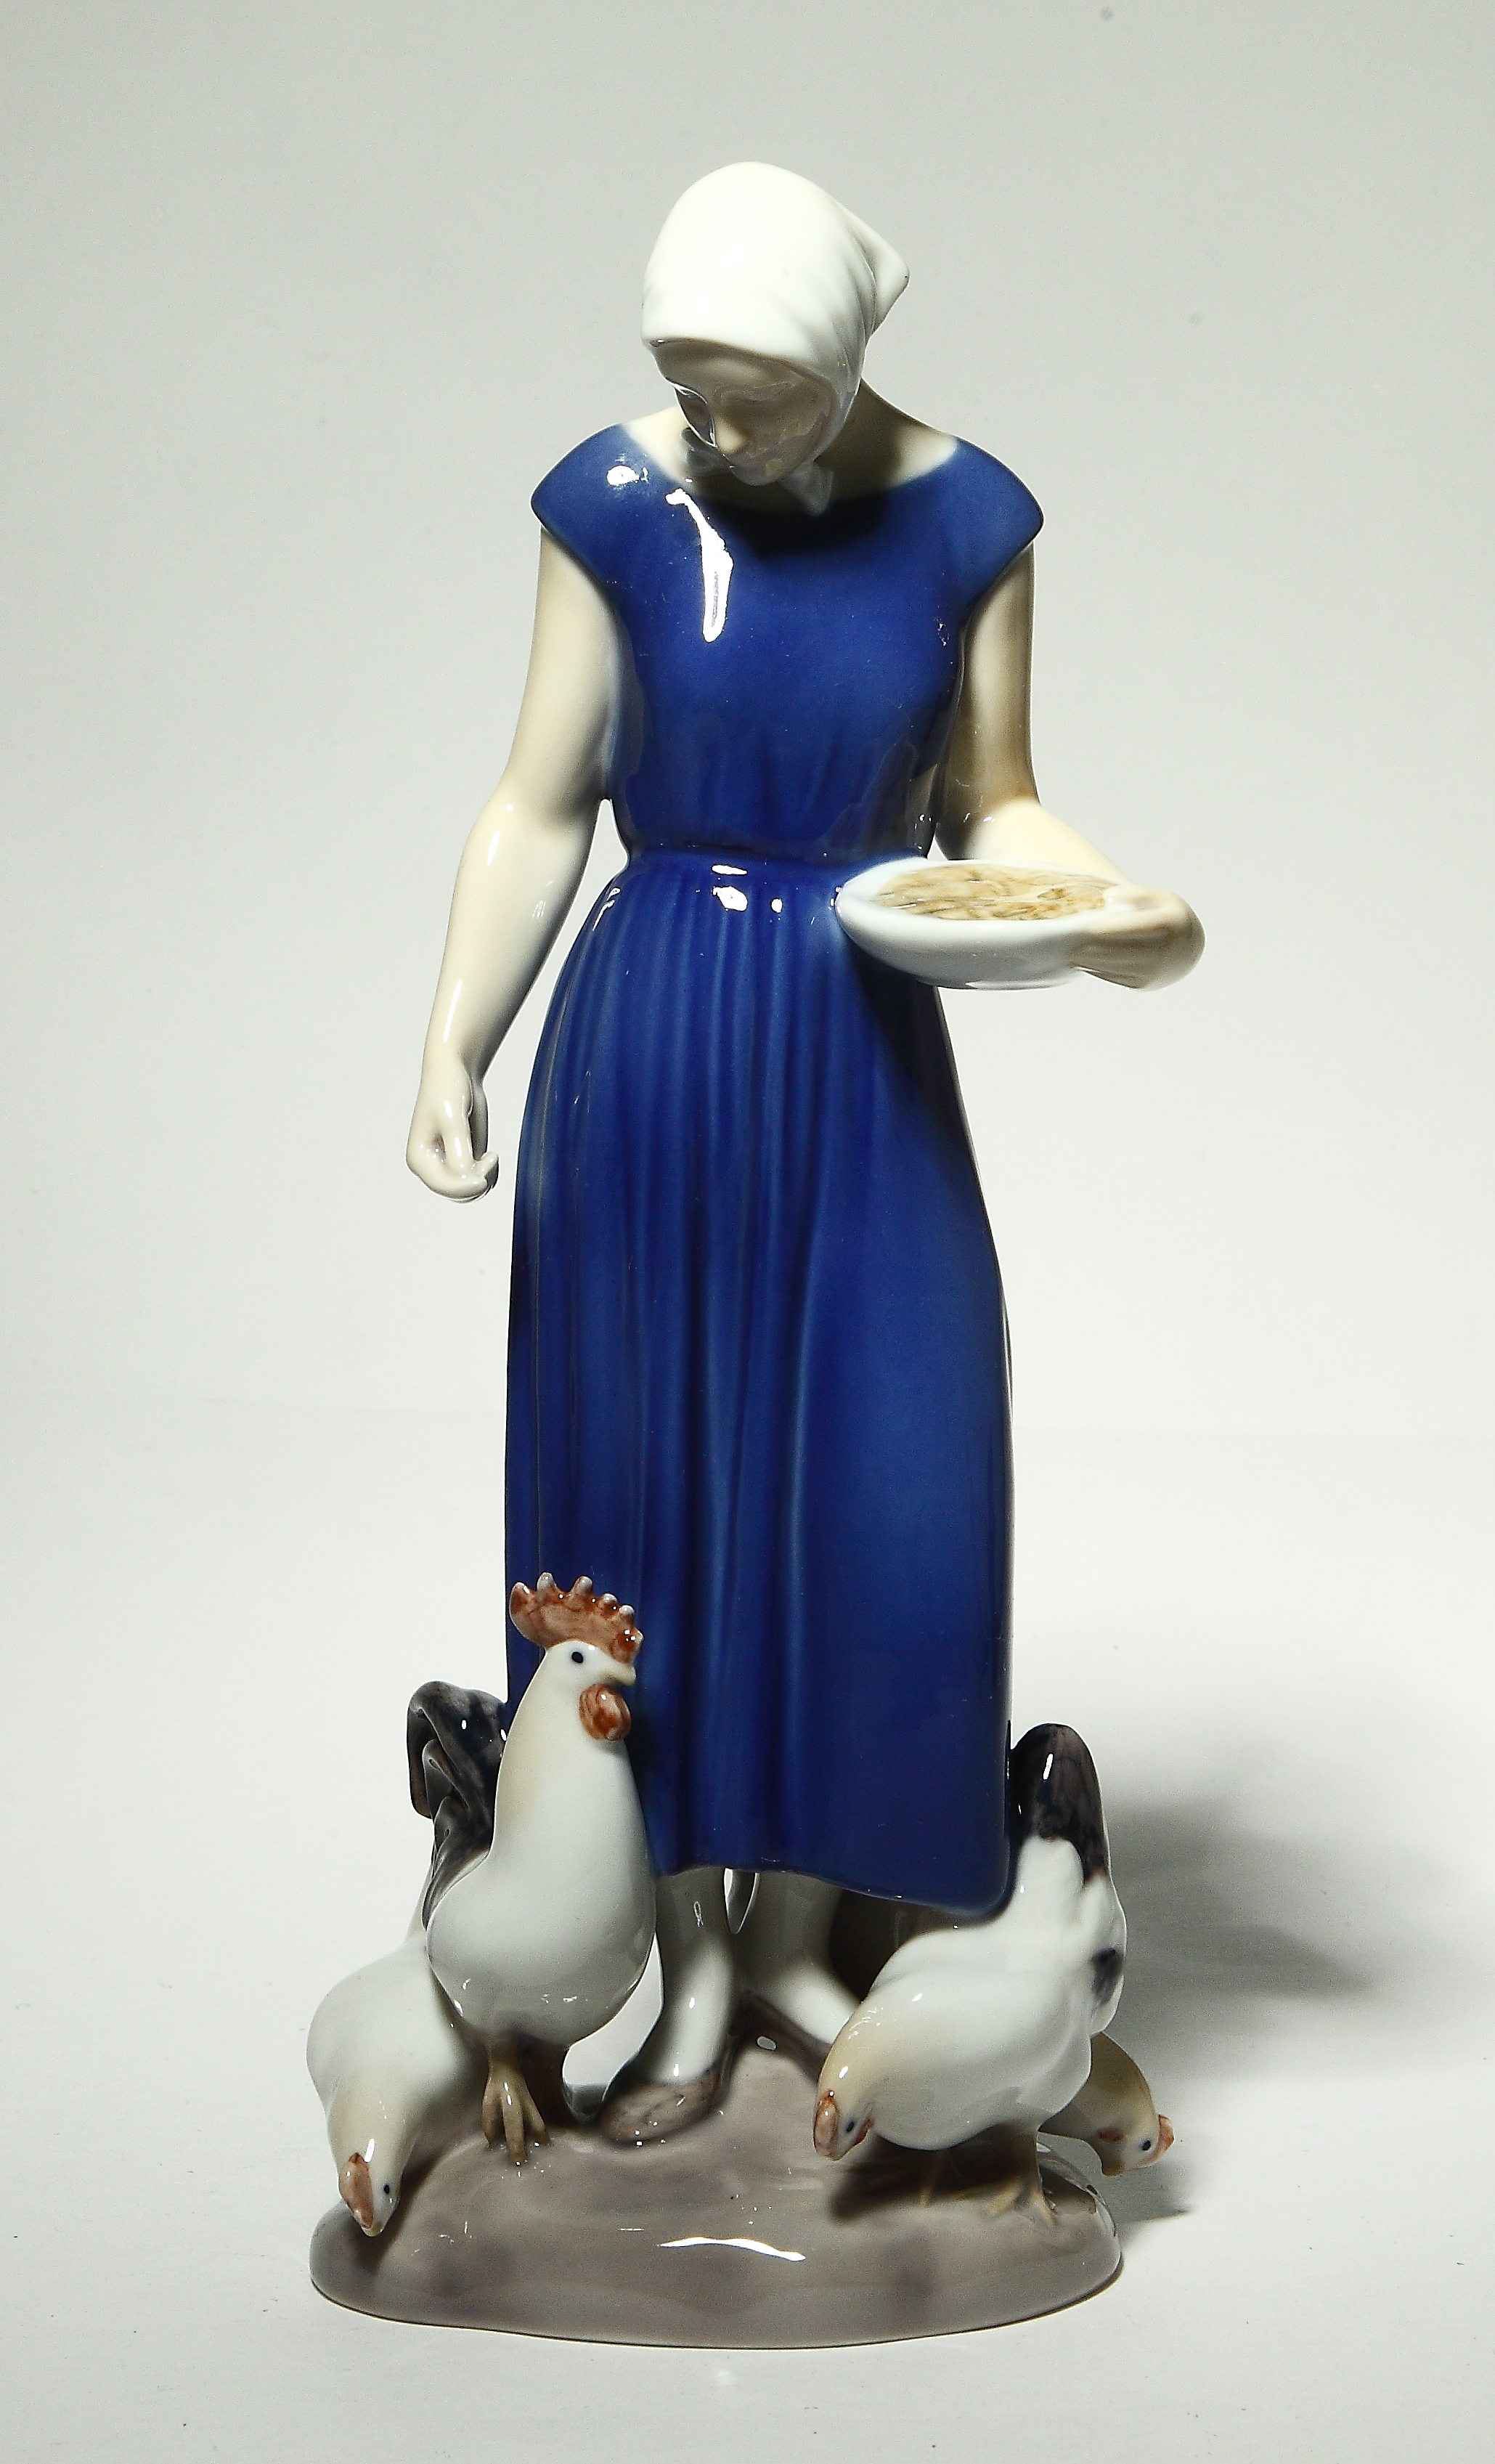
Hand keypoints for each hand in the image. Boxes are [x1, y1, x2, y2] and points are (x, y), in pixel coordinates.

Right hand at [406, 1055, 500, 1200]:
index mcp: (419, 1158)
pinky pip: (478, 1181)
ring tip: (490, 1156)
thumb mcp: (453, 1118)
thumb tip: (465, 1175)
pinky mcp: (463, 1161)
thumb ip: (459, 1149)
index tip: (484, 1176)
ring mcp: (447, 1166)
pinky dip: (489, 1174)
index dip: (464, 1186)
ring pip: (469, 1191)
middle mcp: (430, 1167)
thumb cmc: (447, 1089)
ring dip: (485, 1179)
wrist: (456, 1073)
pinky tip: (491, 1156)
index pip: (442, 1186)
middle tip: (490, 1157)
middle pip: (456, 1193)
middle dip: (476, 1181)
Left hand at [1068, 885, 1203, 990]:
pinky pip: (1115, 977)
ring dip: (1092, 963)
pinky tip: (1084, 962)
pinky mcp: (1143, 985)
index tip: (1087, 927)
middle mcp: (1165, 953)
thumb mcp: (1158, 897)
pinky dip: (1098, 970)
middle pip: (1121, 952)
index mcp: (1170, 926)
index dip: (1110, 929)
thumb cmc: (1166, 916)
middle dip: (1094, 950)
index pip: (1135, 928)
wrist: (1186, 949)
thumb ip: (1134, 893)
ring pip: (1116, 968)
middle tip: (1069, 945)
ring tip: (1071, 954)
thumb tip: (1108, 898)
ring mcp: (1154, 972)